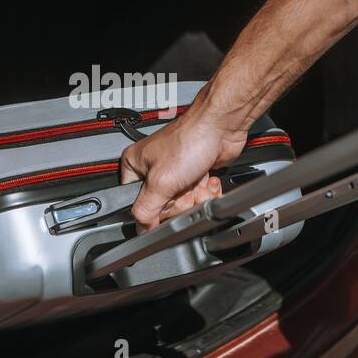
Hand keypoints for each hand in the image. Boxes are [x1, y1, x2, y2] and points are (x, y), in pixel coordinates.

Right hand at [119, 98, 247, 230]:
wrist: (222, 127)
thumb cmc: (191, 138)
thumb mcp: (160, 182)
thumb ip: (145, 210)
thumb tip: (141, 230)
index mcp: (135, 166)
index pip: (136, 204)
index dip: (154, 209)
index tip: (166, 202)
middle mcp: (153, 170)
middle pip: (163, 208)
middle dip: (180, 200)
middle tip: (183, 186)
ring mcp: (175, 174)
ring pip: (183, 204)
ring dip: (196, 196)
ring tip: (197, 180)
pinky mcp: (194, 176)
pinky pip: (198, 198)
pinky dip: (206, 192)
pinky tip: (206, 179)